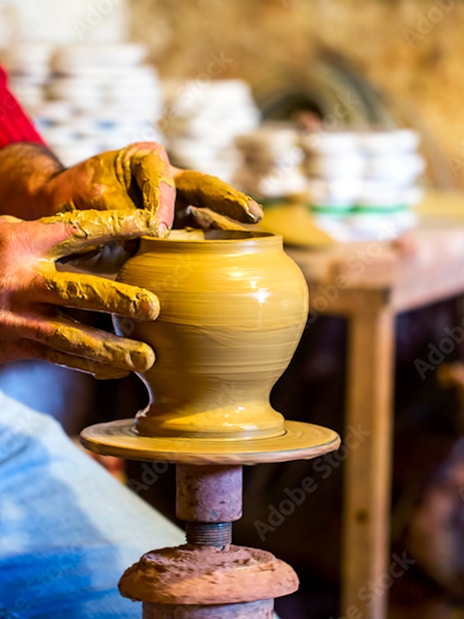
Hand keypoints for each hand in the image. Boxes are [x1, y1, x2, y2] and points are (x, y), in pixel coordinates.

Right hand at [0, 209, 162, 378]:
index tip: (153, 226)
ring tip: (146, 358)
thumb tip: (101, 236)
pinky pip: (58, 358)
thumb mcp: (5, 234)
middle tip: (153, 307)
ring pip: (72, 335)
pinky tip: (118, 372)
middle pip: (78, 290)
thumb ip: (47, 236)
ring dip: (111, 349)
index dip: (119, 227)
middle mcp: (22, 281)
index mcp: (23, 243)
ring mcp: (17, 317)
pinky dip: (90, 366)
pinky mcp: (15, 345)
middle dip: (117, 300)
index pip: (79, 231)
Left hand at [45, 143, 262, 229]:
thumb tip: (153, 238)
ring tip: (253, 239)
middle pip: (204, 188)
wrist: (63, 208)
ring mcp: (174, 205)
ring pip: (206, 213)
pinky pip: (197, 236)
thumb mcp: (94, 197)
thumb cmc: (76, 194)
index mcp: (146, 160)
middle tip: (252, 214)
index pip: (164, 180)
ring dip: (228, 227)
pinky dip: (213, 247)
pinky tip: (233, 259)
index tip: (157, 230)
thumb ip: (124, 212)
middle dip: (229, 201)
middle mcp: (167, 179)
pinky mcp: (174, 229)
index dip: (165, 204)